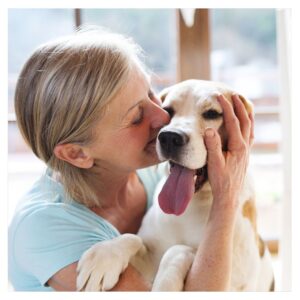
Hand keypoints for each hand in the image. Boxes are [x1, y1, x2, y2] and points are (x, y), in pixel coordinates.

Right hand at [204, 94, 253, 212]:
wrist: (228, 196)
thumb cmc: (220, 181)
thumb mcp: (214, 163)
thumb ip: (212, 146)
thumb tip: (209, 129)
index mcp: (238, 147)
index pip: (233, 122)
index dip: (226, 108)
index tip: (219, 97)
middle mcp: (245, 147)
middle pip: (244, 121)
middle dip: (239, 107)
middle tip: (233, 95)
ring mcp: (246, 151)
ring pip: (249, 128)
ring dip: (246, 114)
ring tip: (243, 104)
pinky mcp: (244, 155)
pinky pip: (249, 135)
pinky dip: (248, 125)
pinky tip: (246, 125)